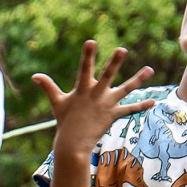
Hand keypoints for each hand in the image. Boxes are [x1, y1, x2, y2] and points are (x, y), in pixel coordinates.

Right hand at [34, 42, 155, 158]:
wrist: (73, 144)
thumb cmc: (65, 121)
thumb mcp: (57, 102)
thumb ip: (48, 87)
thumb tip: (34, 76)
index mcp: (82, 89)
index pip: (84, 68)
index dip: (87, 55)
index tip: (91, 41)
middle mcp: (96, 95)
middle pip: (107, 75)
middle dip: (114, 62)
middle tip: (122, 49)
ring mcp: (106, 105)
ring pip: (125, 90)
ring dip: (138, 79)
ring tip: (149, 69)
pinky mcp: (113, 115)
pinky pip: (129, 109)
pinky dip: (140, 106)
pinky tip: (152, 102)